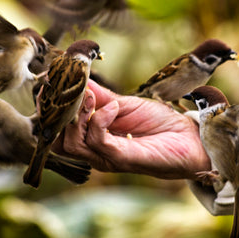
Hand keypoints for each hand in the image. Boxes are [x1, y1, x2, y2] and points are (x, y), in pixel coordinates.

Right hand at [55, 80, 210, 179]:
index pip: (58, 130)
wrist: (189, 138)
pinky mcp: (121, 159)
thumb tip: (78, 78)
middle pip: (58, 140)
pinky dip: (100, 120)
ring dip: (78, 116)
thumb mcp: (124, 103)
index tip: (49, 86)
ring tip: (94, 98)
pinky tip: (113, 108)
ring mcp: (106, 157)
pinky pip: (98, 141)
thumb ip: (99, 96)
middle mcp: (95, 150)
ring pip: (72, 144)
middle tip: (72, 91)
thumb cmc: (159, 123)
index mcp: (93, 137)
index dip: (49, 110)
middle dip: (59, 113)